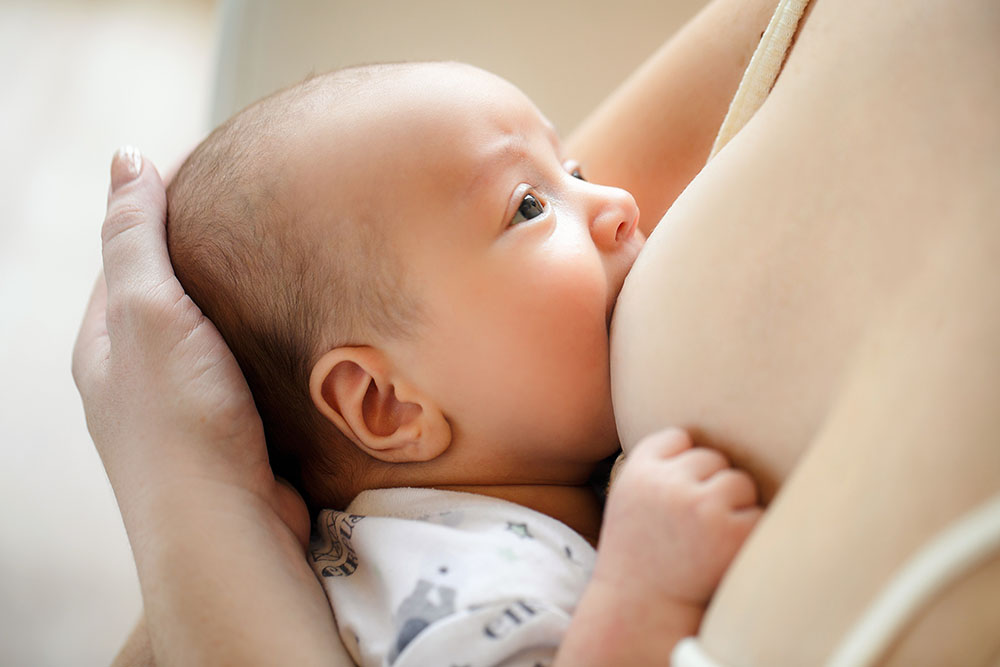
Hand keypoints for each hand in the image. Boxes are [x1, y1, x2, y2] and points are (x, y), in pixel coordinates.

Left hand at [72, 147, 307, 545]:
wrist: (226, 528)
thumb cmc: (181, 418)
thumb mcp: (147, 310)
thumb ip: (134, 236)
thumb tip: (125, 158)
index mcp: (103, 348)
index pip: (125, 257)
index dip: (162, 211)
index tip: (218, 175)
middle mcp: (136, 384)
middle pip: (171, 300)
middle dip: (210, 261)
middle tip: (263, 222)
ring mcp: (187, 416)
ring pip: (215, 342)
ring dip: (245, 310)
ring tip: (290, 272)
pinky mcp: (233, 441)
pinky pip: (250, 378)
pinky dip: (270, 351)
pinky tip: (300, 338)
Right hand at [596, 428, 761, 605]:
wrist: (641, 609)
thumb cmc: (640, 550)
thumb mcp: (630, 496)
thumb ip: (657, 462)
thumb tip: (706, 427)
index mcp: (640, 470)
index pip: (680, 438)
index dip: (682, 467)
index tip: (673, 497)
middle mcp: (669, 484)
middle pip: (714, 459)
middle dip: (709, 487)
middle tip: (690, 526)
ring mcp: (702, 507)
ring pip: (740, 482)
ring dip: (734, 507)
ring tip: (707, 539)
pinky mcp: (733, 533)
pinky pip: (760, 513)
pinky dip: (750, 532)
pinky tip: (724, 552)